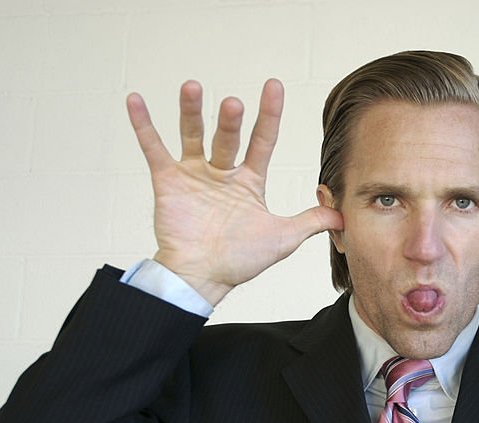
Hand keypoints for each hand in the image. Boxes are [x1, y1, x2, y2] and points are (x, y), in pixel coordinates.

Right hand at [126, 80, 342, 305]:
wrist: (202, 278)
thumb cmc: (239, 261)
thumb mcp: (283, 238)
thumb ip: (311, 222)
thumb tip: (343, 214)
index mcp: (248, 183)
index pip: (262, 140)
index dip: (269, 115)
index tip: (274, 86)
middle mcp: (221, 174)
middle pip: (228, 137)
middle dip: (231, 121)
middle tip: (234, 105)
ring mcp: (193, 176)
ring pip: (192, 135)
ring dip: (191, 111)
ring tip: (193, 87)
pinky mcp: (167, 183)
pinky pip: (153, 149)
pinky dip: (143, 125)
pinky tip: (135, 100)